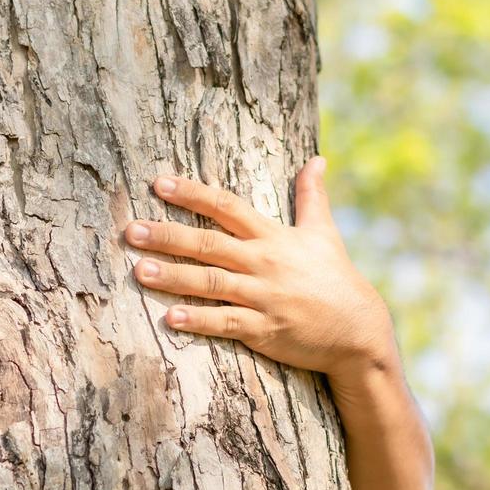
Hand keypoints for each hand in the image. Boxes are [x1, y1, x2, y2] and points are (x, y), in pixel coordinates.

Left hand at [125, 156, 396, 388]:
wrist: (358, 330)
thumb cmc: (336, 278)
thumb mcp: (324, 233)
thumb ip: (312, 196)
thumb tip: (316, 160)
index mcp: (273, 237)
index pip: (227, 207)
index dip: (193, 194)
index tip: (159, 183)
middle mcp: (264, 263)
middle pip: (209, 244)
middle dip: (169, 236)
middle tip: (131, 230)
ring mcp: (263, 297)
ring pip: (211, 283)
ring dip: (173, 277)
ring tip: (139, 271)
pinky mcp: (264, 330)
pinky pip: (226, 324)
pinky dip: (199, 321)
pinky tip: (171, 318)